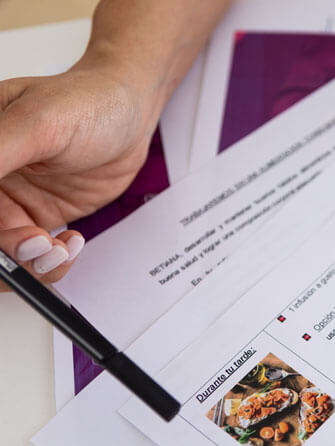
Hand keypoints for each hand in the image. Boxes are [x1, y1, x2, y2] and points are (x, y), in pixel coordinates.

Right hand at [0, 59, 161, 288]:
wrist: (130, 114)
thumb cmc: (86, 103)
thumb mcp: (38, 123)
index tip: (14, 232)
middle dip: (6, 251)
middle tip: (38, 245)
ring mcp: (13, 202)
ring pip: (6, 250)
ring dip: (29, 261)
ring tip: (58, 250)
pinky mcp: (42, 217)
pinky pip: (35, 253)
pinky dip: (50, 260)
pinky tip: (70, 244)